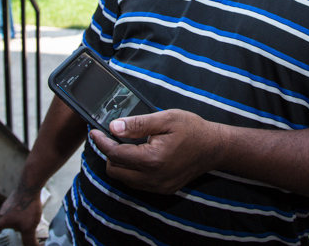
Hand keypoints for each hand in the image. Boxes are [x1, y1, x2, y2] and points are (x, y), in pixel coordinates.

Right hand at [0, 185, 42, 245]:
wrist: (30, 185)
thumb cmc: (27, 207)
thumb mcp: (29, 229)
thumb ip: (29, 242)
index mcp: (0, 224)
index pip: (7, 239)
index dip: (17, 241)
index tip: (26, 240)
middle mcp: (1, 215)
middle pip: (12, 230)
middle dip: (22, 232)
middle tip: (32, 230)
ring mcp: (7, 207)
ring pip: (17, 220)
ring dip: (25, 223)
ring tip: (34, 221)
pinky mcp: (14, 201)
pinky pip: (19, 212)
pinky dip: (26, 214)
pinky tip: (33, 212)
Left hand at [89, 109, 222, 194]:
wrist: (214, 147)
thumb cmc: (192, 130)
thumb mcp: (165, 119)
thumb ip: (138, 124)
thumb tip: (114, 127)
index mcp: (152, 159)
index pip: (115, 154)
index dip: (101, 142)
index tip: (94, 132)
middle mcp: (153, 178)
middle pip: (114, 170)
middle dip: (109, 153)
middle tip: (111, 136)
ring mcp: (157, 186)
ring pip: (124, 179)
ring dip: (120, 163)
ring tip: (126, 144)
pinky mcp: (162, 189)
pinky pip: (137, 183)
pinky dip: (132, 170)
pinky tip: (139, 155)